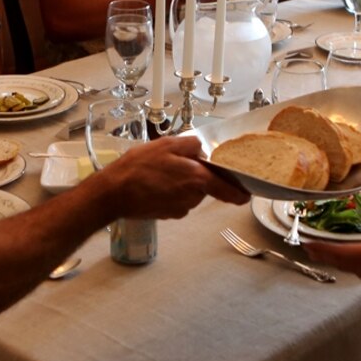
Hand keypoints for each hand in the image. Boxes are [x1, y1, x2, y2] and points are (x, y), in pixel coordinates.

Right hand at [99, 135, 247, 217]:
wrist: (114, 193)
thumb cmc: (138, 168)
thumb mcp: (166, 145)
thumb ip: (190, 144)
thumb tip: (201, 148)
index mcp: (197, 179)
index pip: (228, 190)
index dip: (239, 192)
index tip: (246, 193)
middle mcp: (192, 197)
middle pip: (204, 187)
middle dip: (195, 176)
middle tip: (175, 164)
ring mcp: (179, 208)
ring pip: (189, 194)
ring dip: (180, 184)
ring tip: (159, 173)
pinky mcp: (168, 215)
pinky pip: (176, 201)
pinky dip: (169, 193)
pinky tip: (154, 185)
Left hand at [305, 190, 360, 307]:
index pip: (335, 250)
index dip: (319, 246)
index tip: (304, 243)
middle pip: (337, 260)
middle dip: (322, 253)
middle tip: (308, 249)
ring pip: (348, 268)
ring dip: (336, 260)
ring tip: (328, 255)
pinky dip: (352, 266)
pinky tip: (359, 265)